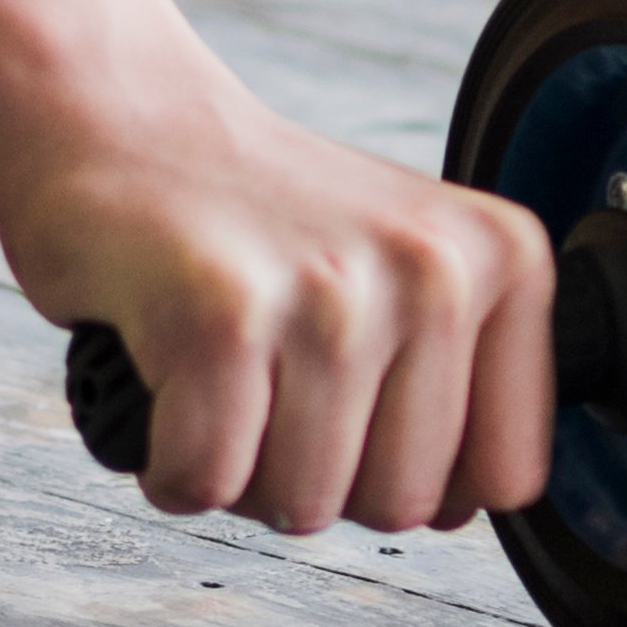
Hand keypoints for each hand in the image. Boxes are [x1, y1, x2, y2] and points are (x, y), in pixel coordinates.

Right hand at [8, 92, 562, 537]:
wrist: (120, 117)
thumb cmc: (254, 215)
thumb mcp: (408, 268)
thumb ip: (461, 381)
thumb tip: (463, 509)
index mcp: (498, 257)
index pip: (506, 476)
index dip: (413, 474)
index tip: (358, 405)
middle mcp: (432, 268)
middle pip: (399, 506)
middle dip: (318, 477)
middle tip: (271, 378)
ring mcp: (330, 292)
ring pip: (303, 506)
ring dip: (240, 471)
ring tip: (221, 372)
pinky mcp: (223, 317)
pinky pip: (206, 482)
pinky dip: (168, 464)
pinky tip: (167, 382)